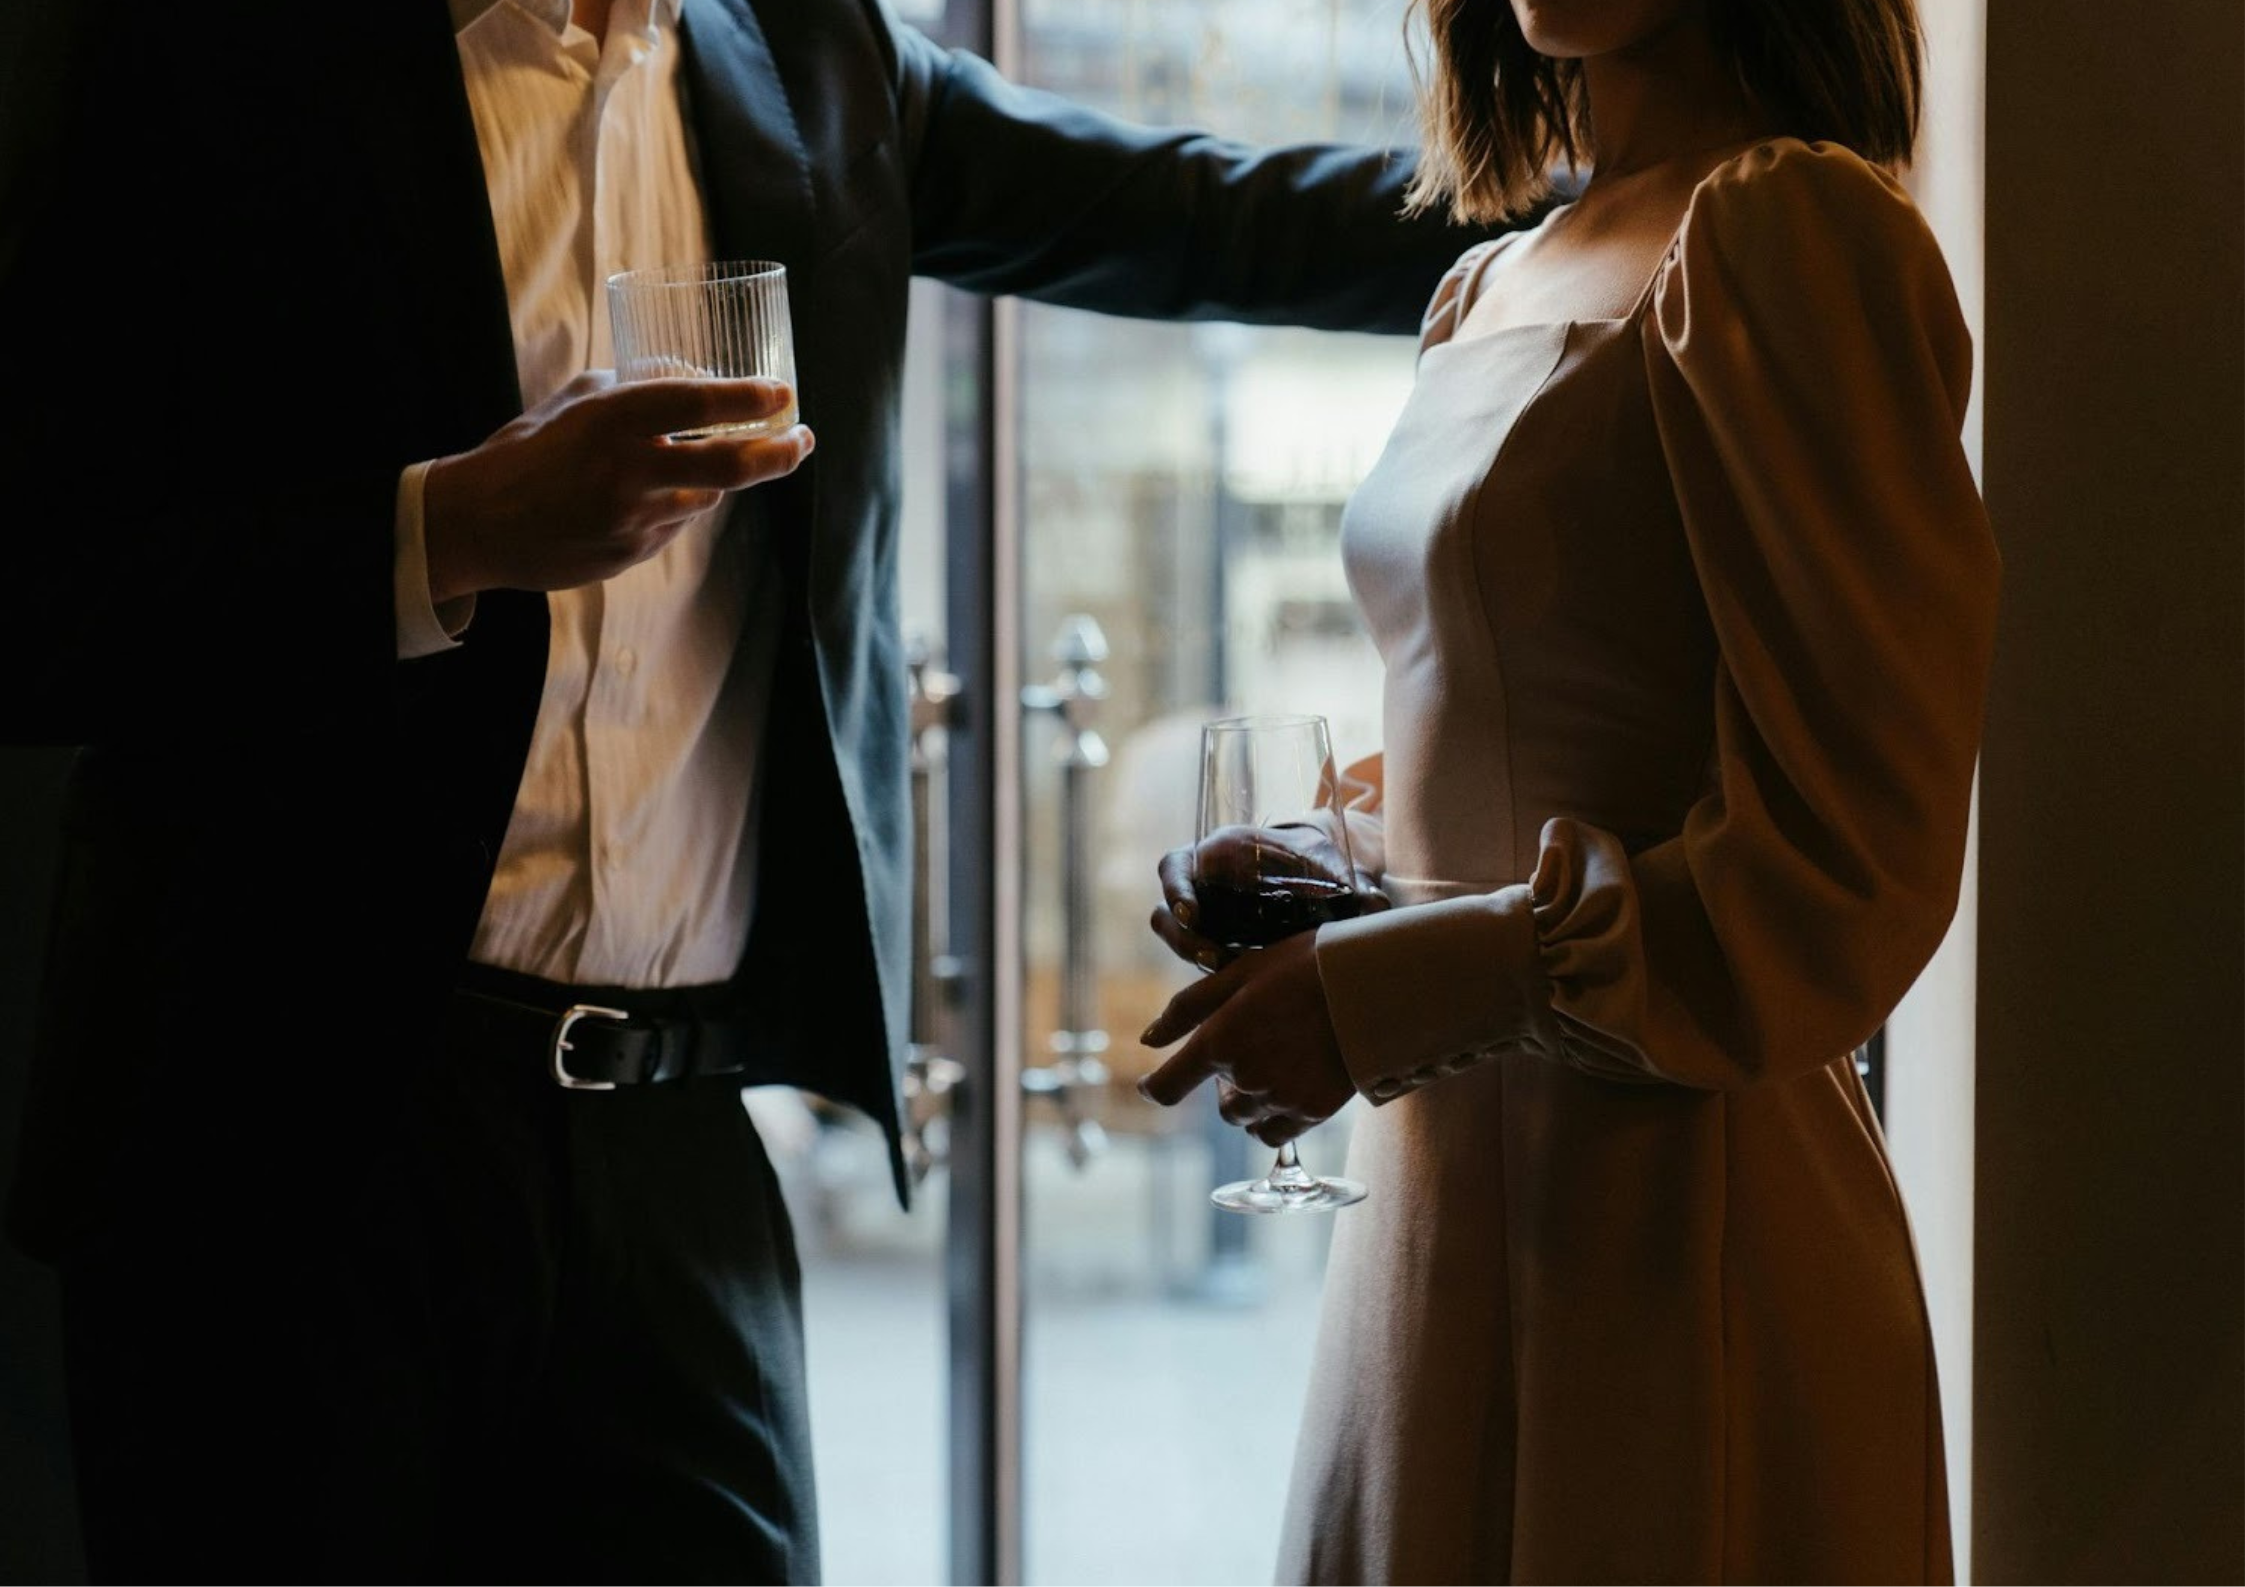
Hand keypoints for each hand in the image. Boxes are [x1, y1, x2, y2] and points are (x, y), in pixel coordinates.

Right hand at [423, 372, 812, 600]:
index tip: (782, 393)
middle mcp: (628, 470)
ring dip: (717, 480)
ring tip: (709, 462)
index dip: (747, 399)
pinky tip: (650, 499)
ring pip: (705, 498)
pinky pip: (674, 526)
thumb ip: (631, 389)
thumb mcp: (574, 403)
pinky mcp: (631, 554)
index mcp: (610, 420)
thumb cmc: (525, 452)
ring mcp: (632, 519)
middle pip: (728, 466)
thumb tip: (689, 379)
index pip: (695, 404)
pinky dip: (676, 508)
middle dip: (777, 453)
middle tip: (803, 440)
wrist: (477, 525)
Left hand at [1136, 932, 1356, 1145]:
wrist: (1371, 985)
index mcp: (1220, 1040)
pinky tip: (1290, 1088)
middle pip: (1219, 1103)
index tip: (1153, 1084)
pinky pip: (1275, 1133)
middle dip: (1225, 1081)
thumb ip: (1188, 1008)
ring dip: (1249, 1100)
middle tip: (1254, 1047)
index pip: (1167, 1086)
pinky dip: (1273, 1118)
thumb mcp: (1240, 972)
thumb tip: (1148, 1040)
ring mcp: (1280, 1098)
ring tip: (1277, 1063)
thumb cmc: (1303, 965)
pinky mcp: (1312, 1111)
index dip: (1155, 1087)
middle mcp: (1245, 1077)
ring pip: (1245, 1119)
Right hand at [1148, 820, 1387, 971]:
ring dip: (1195, 958)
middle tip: (1215, 957)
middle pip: (1167, 914)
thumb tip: (1376, 902)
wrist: (1323, 877)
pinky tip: (1241, 984)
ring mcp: (1206, 917)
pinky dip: (1212, 972)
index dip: (1176, 889)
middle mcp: (1203, 885)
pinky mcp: (1215, 943)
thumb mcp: (1330, 868)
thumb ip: (1348, 884)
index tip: (1192, 913)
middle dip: (1184, 939)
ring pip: (1179, 940)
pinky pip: (1200, 959)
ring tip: (1229, 971)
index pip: (1174, 867)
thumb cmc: (1322, 864)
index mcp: (1218, 854)